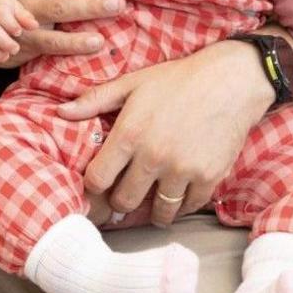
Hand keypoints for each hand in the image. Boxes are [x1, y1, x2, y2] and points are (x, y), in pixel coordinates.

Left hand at [58, 39, 272, 225]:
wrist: (231, 81)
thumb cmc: (177, 79)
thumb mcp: (132, 83)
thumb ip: (95, 100)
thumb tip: (61, 112)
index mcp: (129, 134)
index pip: (97, 179)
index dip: (93, 185)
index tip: (98, 183)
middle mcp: (154, 157)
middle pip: (124, 201)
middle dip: (120, 201)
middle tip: (123, 195)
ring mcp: (183, 170)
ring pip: (159, 212)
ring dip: (151, 210)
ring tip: (149, 201)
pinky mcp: (209, 177)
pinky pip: (188, 207)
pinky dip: (181, 206)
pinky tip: (176, 195)